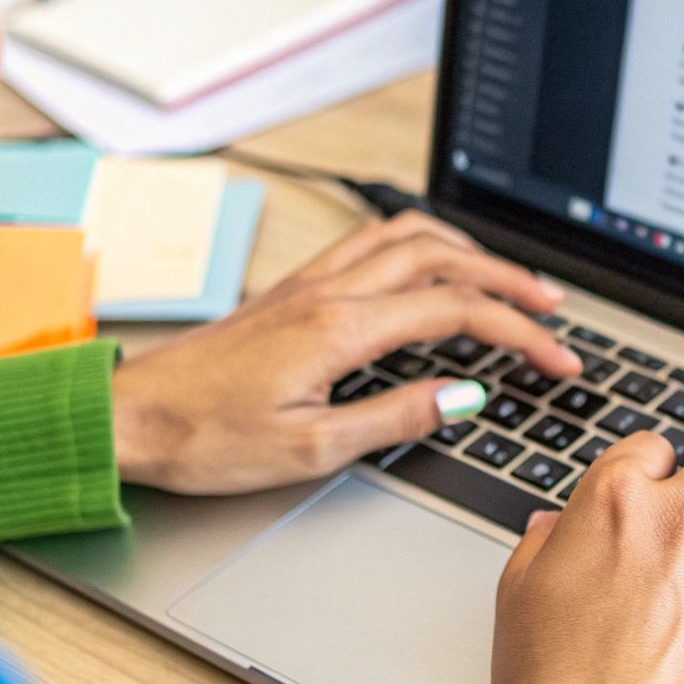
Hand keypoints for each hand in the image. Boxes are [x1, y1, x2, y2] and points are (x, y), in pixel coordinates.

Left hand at [111, 211, 582, 494]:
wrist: (127, 416)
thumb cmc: (204, 437)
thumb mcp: (310, 448)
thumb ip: (395, 416)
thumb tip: (463, 396)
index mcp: (341, 329)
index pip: (458, 312)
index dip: (520, 333)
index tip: (556, 360)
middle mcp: (329, 291)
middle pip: (445, 258)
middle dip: (511, 279)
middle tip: (553, 307)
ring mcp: (310, 282)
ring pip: (408, 235)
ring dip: (469, 251)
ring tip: (507, 280)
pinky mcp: (295, 289)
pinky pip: (372, 241)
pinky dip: (422, 243)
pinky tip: (432, 263)